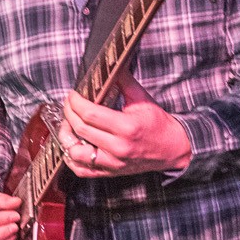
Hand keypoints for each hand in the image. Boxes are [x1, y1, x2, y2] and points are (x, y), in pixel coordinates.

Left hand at [58, 82, 191, 179]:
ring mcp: (113, 162)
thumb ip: (124, 82)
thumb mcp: (143, 100)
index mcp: (127, 127)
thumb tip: (111, 67)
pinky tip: (71, 145)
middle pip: (80, 129)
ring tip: (68, 125)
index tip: (72, 95)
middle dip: (69, 113)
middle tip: (68, 105)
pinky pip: (82, 170)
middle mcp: (118, 147)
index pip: (90, 114)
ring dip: (66, 137)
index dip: (75, 102)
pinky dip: (71, 159)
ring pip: (76, 152)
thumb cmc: (158, 125)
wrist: (173, 149)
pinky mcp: (110, 172)